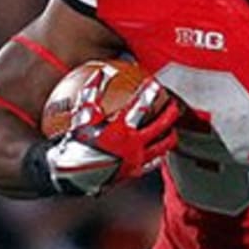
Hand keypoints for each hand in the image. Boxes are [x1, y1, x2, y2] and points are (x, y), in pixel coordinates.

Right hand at [46, 70, 179, 195]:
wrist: (73, 174)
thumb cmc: (75, 144)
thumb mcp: (82, 116)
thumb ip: (92, 93)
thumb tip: (101, 73)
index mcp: (120, 130)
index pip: (140, 107)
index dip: (150, 94)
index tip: (156, 85)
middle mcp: (133, 145)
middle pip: (160, 126)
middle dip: (170, 113)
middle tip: (175, 105)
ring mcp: (136, 159)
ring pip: (162, 146)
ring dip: (170, 135)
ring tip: (173, 129)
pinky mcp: (134, 172)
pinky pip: (152, 163)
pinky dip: (159, 155)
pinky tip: (161, 152)